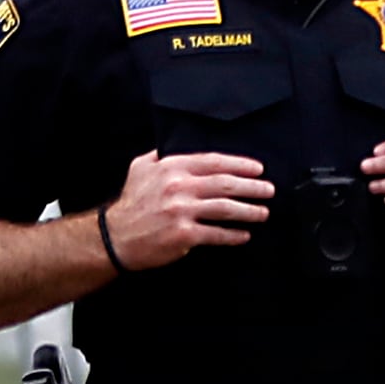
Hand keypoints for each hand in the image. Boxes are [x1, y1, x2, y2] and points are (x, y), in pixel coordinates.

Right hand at [104, 150, 269, 268]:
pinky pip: (216, 234)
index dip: (240, 165)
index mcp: (171, 167)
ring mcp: (182, 212)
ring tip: (263, 212)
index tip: (258, 169)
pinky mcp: (183, 235)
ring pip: (226, 208)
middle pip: (225, 184)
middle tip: (269, 190)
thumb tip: (180, 146)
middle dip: (252, 187)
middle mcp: (178, 187)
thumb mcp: (140, 168)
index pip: (214, 162)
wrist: (115, 237)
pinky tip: (244, 235)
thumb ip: (162, 155)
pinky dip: (233, 235)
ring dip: (249, 211)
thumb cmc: (131, 203)